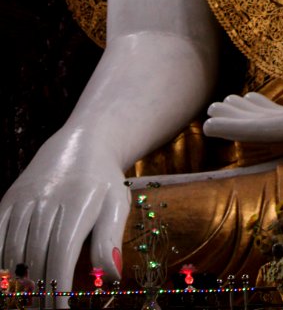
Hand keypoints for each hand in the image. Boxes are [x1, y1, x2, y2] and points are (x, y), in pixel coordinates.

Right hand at [0, 128, 129, 294]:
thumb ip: (110, 240)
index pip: (61, 255)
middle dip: (39, 292)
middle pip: (36, 258)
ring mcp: (26, 198)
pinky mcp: (10, 198)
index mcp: (78, 203)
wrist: (83, 143)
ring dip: (18, 282)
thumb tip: (111, 276)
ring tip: (28, 302)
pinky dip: (0, 260)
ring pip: (14, 250)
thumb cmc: (103, 181)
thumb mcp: (117, 204)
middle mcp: (48, 199)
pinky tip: (8, 279)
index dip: (58, 288)